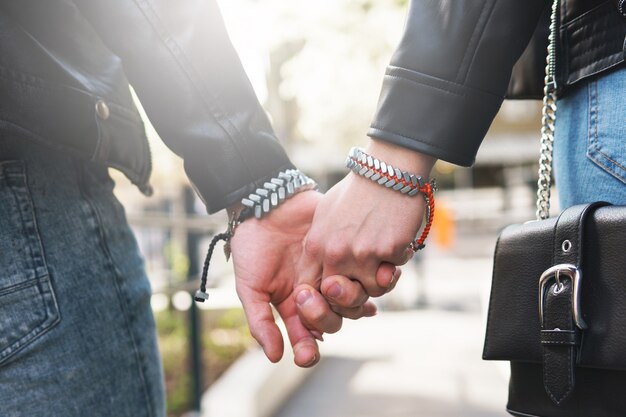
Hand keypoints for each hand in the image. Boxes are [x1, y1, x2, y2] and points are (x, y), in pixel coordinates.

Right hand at [231, 190, 375, 366]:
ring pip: (353, 301)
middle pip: (333, 320)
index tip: (305, 355)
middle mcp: (317, 293)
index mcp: (293, 305)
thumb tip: (276, 357)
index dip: (307, 350)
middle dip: (326, 318)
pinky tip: (373, 287)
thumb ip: (260, 321)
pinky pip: (366, 274)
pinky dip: (373, 283)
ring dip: (354, 305)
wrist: (267, 205)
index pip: (305, 336)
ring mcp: (333, 273)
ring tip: (350, 298)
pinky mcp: (347, 253)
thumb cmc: (252, 246)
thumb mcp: (249, 287)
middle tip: (310, 298)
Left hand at [298, 139, 435, 312]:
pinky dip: (397, 261)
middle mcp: (335, 254)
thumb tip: (321, 274)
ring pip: (372, 290)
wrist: (387, 170)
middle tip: (366, 276)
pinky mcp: (388, 252)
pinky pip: (393, 273)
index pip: (308, 288)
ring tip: (384, 254)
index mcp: (316, 245)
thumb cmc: (357, 191)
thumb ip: (320, 246)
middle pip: (340, 298)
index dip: (322, 297)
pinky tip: (398, 241)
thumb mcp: (326, 215)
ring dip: (381, 277)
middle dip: (355, 294)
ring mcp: (362, 255)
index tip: (337, 290)